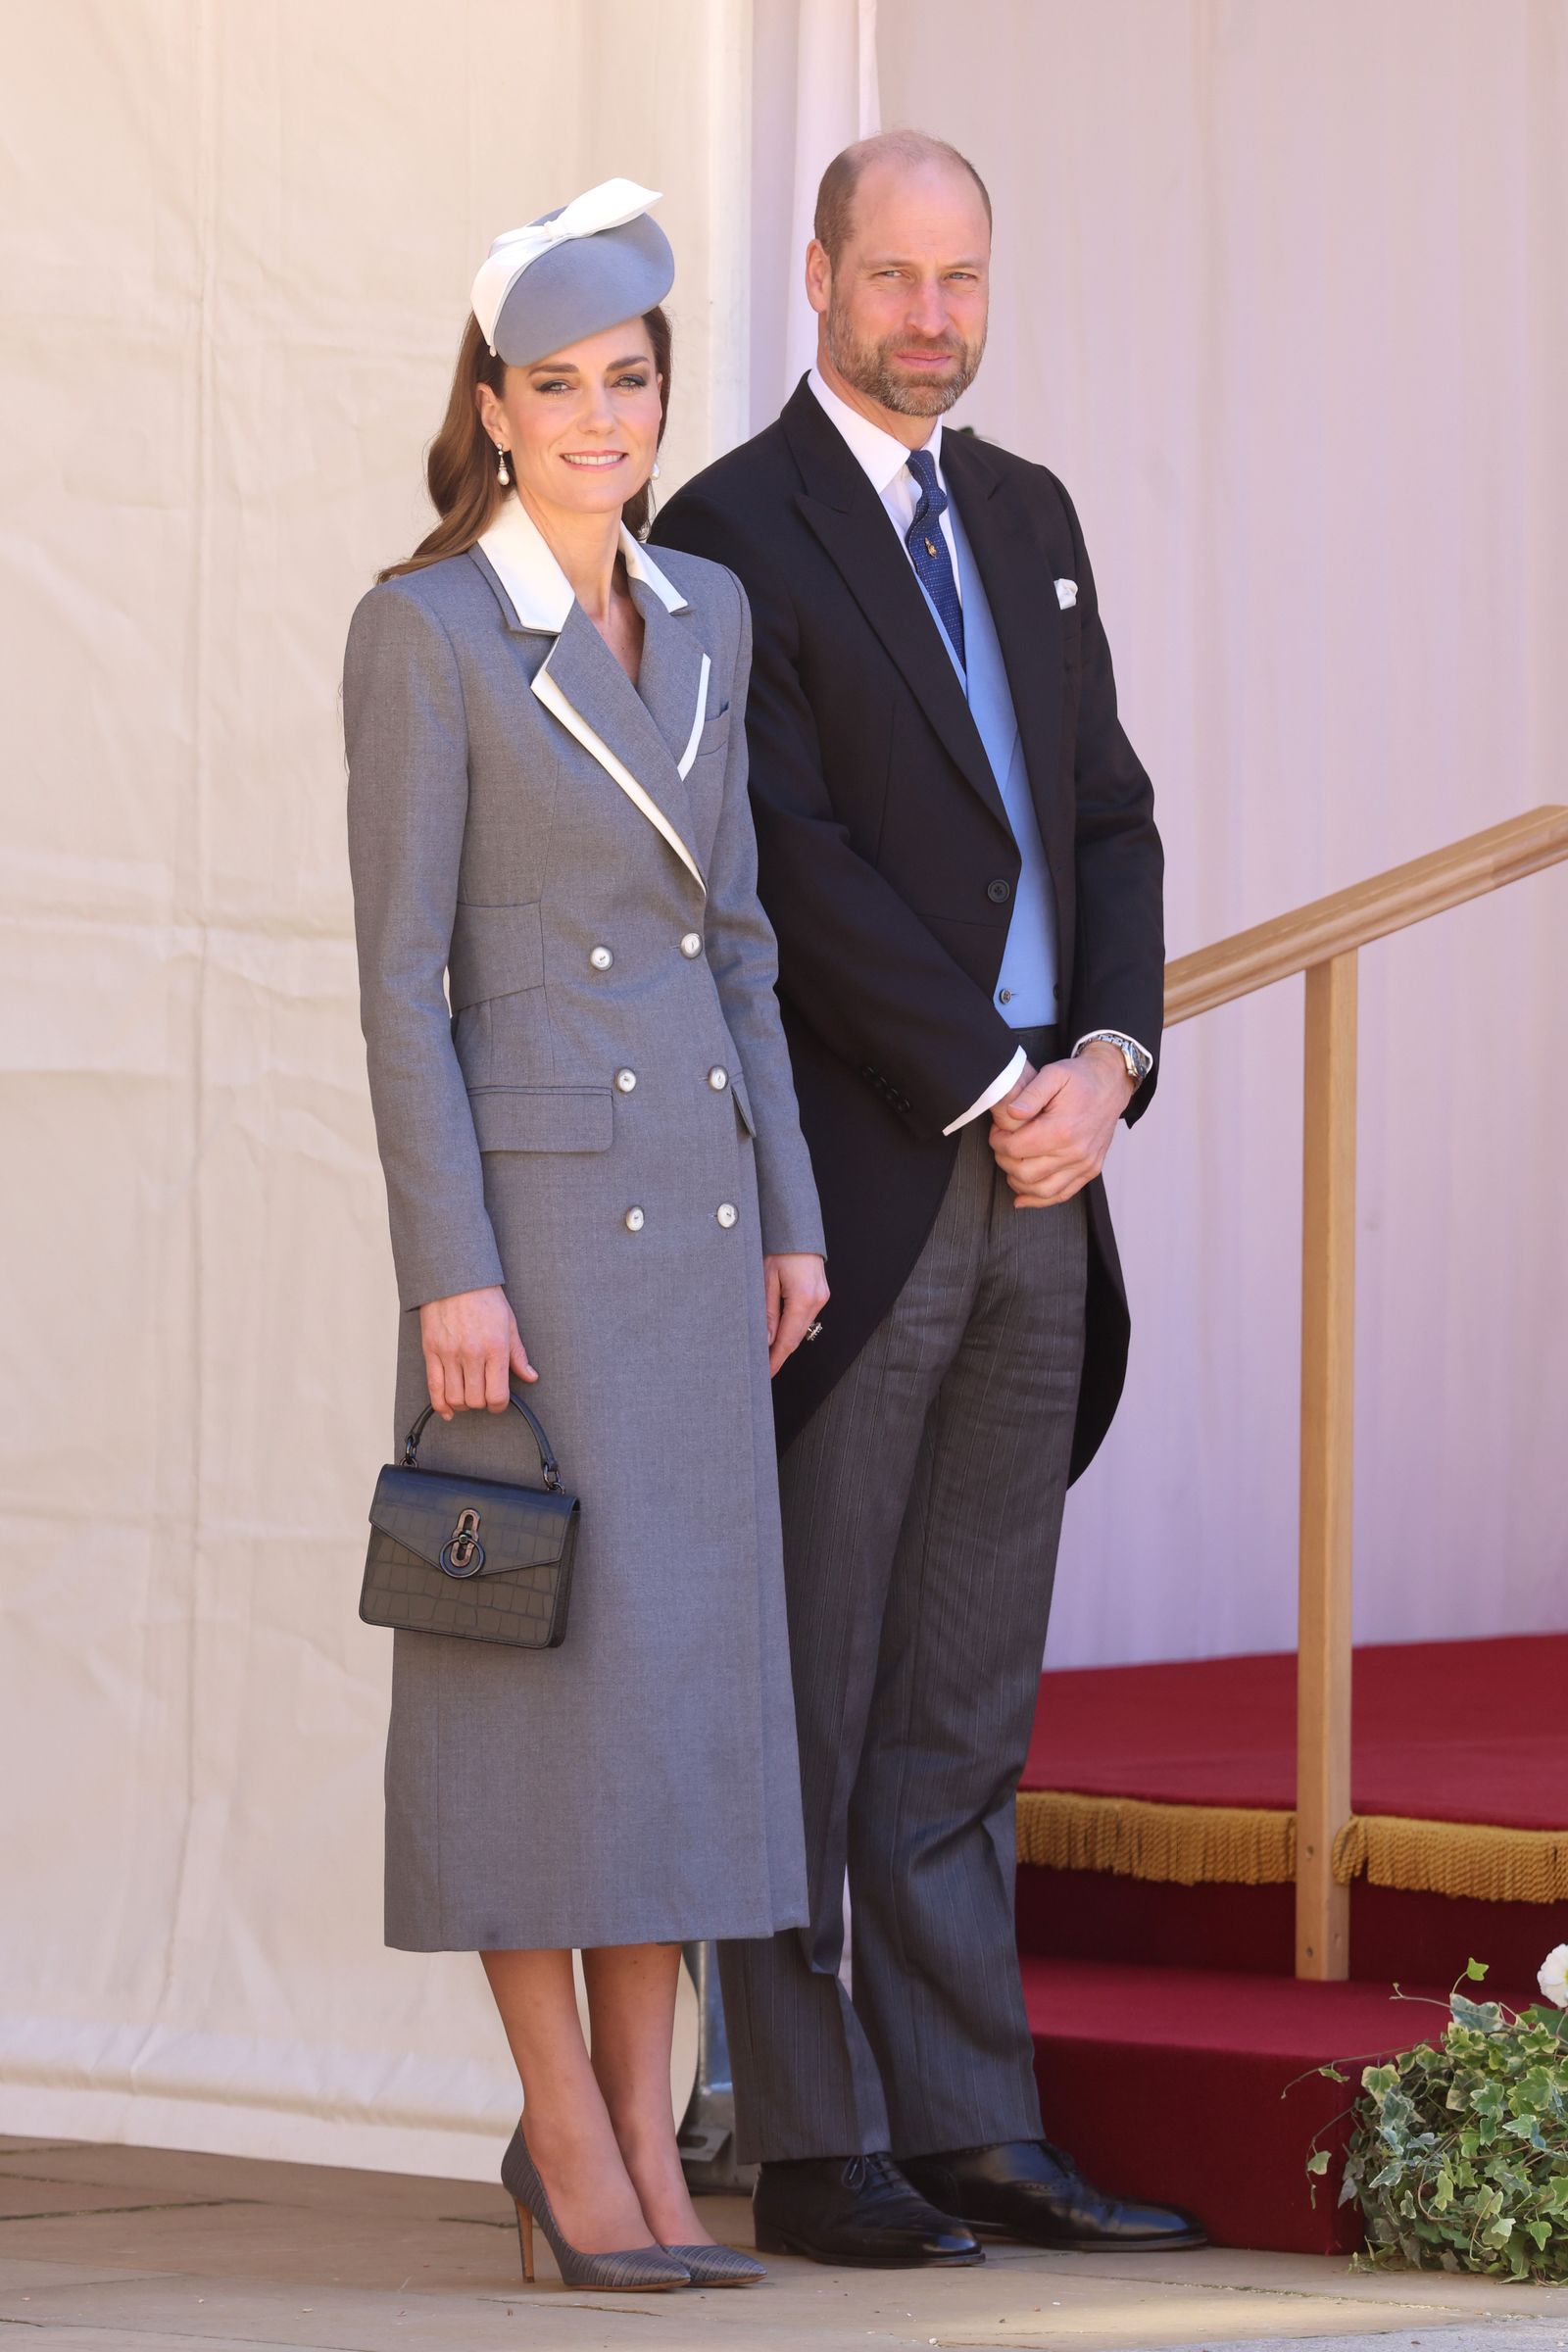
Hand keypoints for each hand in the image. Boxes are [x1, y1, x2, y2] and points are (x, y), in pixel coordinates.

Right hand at [417, 1286, 535, 1418]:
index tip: (499, 1403)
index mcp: (495, 1348)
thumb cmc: (484, 1298)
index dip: (500, 1406)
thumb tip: (531, 1376)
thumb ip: (519, 1355)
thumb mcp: (509, 1324)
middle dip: (482, 1405)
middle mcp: (472, 1354)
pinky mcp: (432, 1352)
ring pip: (454, 1398)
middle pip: (476, 1400)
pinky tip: (448, 1410)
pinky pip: (434, 1387)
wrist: (456, 1278)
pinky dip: (441, 1405)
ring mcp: (450, 1354)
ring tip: (468, 1399)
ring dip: (463, 1406)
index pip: (498, 1394)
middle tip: (484, 1398)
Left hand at [764, 1253, 829, 1376]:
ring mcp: (821, 1297)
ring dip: (785, 1342)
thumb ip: (767, 1312)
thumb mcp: (765, 1279)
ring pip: (801, 1329)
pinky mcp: (820, 1294)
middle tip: (762, 1368)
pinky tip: (778, 1334)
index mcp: (804, 1298)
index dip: (775, 1359)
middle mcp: (817, 1300)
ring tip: (766, 1354)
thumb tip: (766, 1339)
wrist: (797, 1229)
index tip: (765, 1372)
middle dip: (779, 1354)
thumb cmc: (779, 1247)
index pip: (788, 1340)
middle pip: (796, 1338)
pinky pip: (805, 1318)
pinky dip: (791, 1329)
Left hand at [988, 1042, 1134, 1206]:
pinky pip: (1062, 1195)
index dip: (998, 1141)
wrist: (1110, 1085)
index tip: (998, 1132)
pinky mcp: (1090, 1170)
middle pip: (1024, 1173)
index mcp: (1062, 1129)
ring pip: (1041, 1190)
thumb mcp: (1053, 1074)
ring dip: (1018, 1182)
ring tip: (1011, 1165)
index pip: (1015, 1149)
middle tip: (1003, 1145)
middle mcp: (1075, 1152)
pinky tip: (1023, 1196)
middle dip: (1004, 1160)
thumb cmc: (1080, 1079)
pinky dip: (1040, 1199)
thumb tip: (1012, 1112)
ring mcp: (1085, 1164)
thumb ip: (1030, 1094)